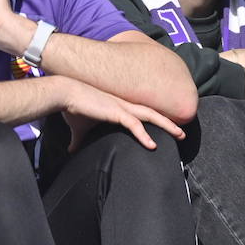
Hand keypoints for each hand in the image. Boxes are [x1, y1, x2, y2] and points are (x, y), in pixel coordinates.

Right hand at [59, 78, 183, 151]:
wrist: (63, 94)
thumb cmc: (71, 108)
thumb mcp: (78, 127)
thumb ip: (79, 139)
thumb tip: (71, 150)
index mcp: (117, 106)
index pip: (141, 112)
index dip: (155, 119)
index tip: (165, 128)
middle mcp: (123, 105)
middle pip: (152, 113)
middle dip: (168, 122)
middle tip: (181, 132)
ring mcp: (121, 107)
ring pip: (150, 116)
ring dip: (166, 125)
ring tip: (179, 135)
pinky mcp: (115, 112)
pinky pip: (134, 125)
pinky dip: (144, 135)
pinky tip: (152, 145)